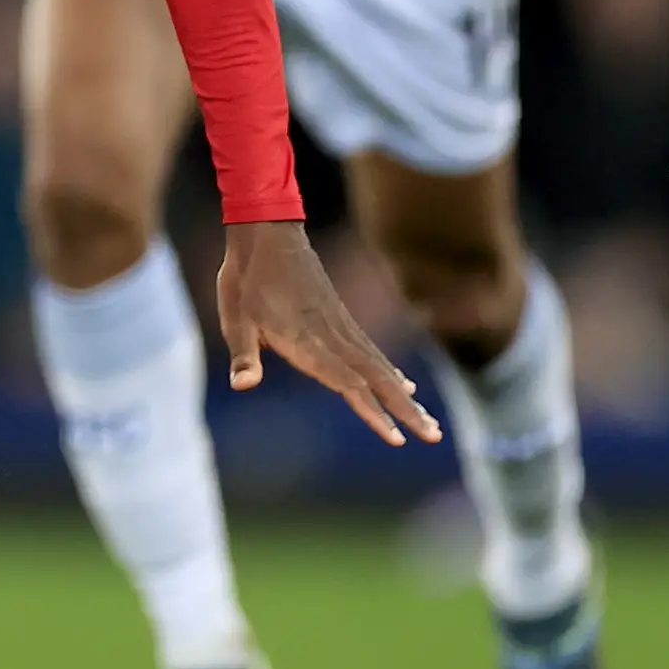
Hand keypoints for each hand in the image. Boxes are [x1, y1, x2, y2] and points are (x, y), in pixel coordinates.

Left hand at [215, 219, 442, 446]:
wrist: (268, 231)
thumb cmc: (247, 278)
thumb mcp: (235, 317)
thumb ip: (244, 354)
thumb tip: (243, 385)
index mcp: (306, 340)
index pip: (346, 382)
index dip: (372, 411)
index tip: (396, 437)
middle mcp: (331, 336)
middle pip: (375, 380)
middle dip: (405, 411)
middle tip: (433, 436)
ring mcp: (340, 326)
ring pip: (379, 367)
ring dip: (405, 397)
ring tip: (429, 423)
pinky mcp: (341, 317)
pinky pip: (371, 351)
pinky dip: (390, 372)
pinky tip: (405, 386)